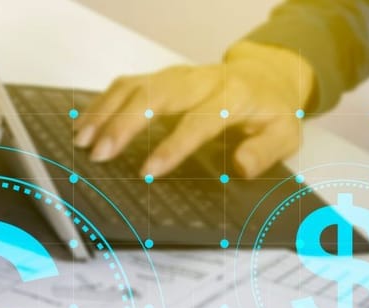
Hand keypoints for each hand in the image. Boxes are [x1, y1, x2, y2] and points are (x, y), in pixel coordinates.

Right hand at [72, 41, 315, 178]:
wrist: (265, 75)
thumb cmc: (270, 109)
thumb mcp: (285, 134)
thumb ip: (264, 151)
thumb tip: (241, 166)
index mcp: (231, 96)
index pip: (198, 121)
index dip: (172, 146)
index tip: (149, 170)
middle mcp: (199, 81)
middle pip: (156, 96)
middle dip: (124, 124)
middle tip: (101, 153)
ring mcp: (177, 76)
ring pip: (136, 87)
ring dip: (106, 112)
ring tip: (84, 140)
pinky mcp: (161, 77)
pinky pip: (127, 84)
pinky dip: (103, 103)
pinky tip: (85, 124)